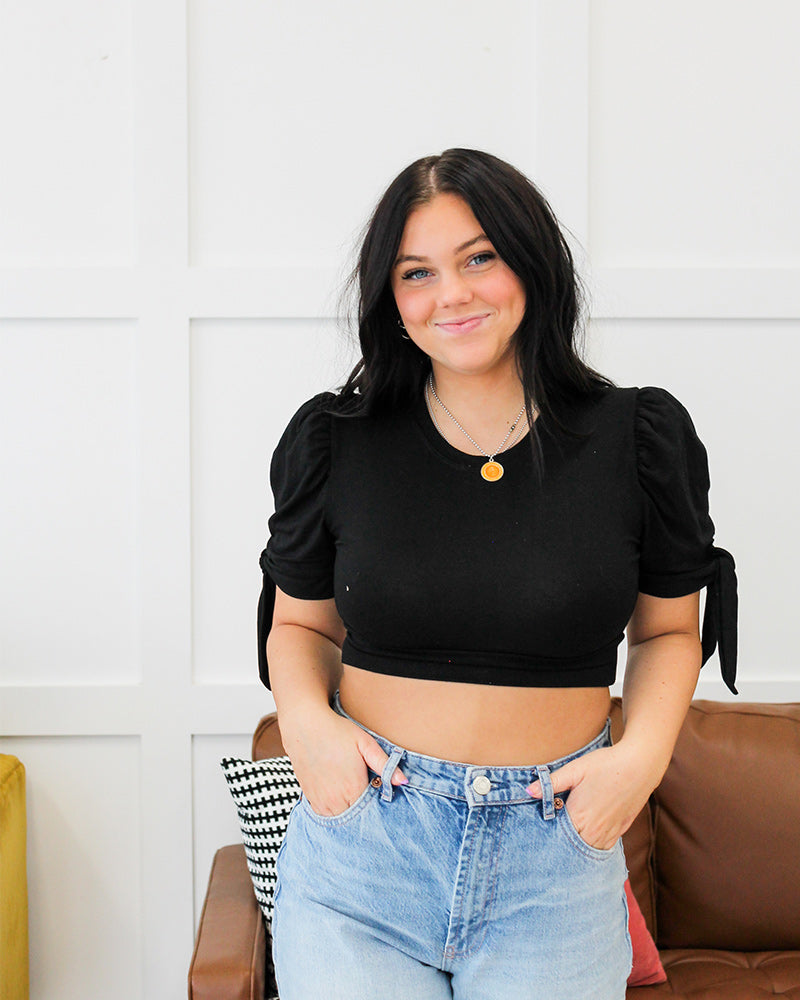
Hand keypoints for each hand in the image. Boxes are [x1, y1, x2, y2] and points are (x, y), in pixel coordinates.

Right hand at [278, 704, 407, 816]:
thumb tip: (403, 781)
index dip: (378, 806)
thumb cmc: (337, 731)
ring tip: (353, 795)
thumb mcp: (365, 743)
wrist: (304, 725)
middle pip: (356, 819)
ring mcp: (321, 801)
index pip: (371, 811)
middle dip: (364, 812)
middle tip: (368, 795)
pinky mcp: (309, 798)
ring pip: (340, 818)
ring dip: (348, 812)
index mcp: (353, 788)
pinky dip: (333, 810)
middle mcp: (336, 800)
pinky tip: (338, 796)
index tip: (379, 794)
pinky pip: (325, 815)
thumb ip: (384, 764)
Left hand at [525, 744, 658, 850]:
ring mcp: (609, 832)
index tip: (540, 832)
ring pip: (588, 851)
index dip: (547, 834)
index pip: (556, 836)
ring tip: (568, 841)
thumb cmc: (605, 764)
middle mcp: (593, 830)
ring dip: (578, 848)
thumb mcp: (575, 769)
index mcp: (578, 816)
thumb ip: (551, 783)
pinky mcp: (621, 830)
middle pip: (571, 848)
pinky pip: (604, 847)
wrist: (640, 765)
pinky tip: (588, 839)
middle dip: (561, 844)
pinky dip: (594, 846)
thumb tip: (528, 791)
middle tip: (552, 839)